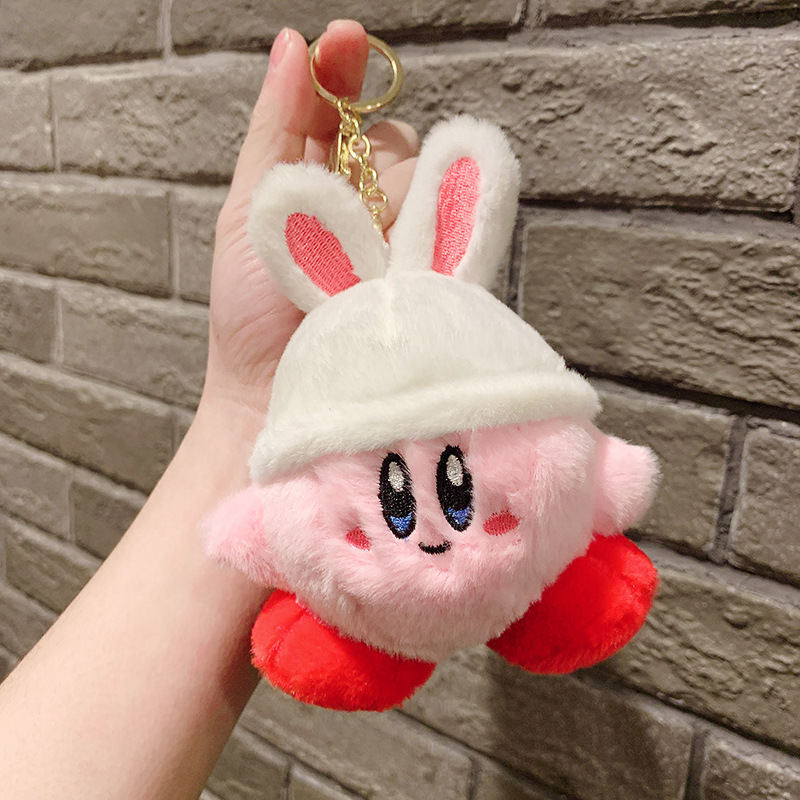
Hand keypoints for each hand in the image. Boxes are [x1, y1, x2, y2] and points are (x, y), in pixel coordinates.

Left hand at [202, 20, 418, 416]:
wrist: (275, 395)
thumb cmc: (251, 313)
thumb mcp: (248, 212)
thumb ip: (274, 130)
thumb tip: (291, 46)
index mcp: (323, 181)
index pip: (350, 109)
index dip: (348, 70)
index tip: (346, 40)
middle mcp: (373, 206)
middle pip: (397, 143)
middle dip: (367, 167)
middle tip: (331, 221)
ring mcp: (410, 241)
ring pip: (424, 184)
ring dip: (386, 216)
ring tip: (350, 272)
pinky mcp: (440, 277)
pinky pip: (452, 227)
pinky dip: (428, 236)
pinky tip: (394, 272)